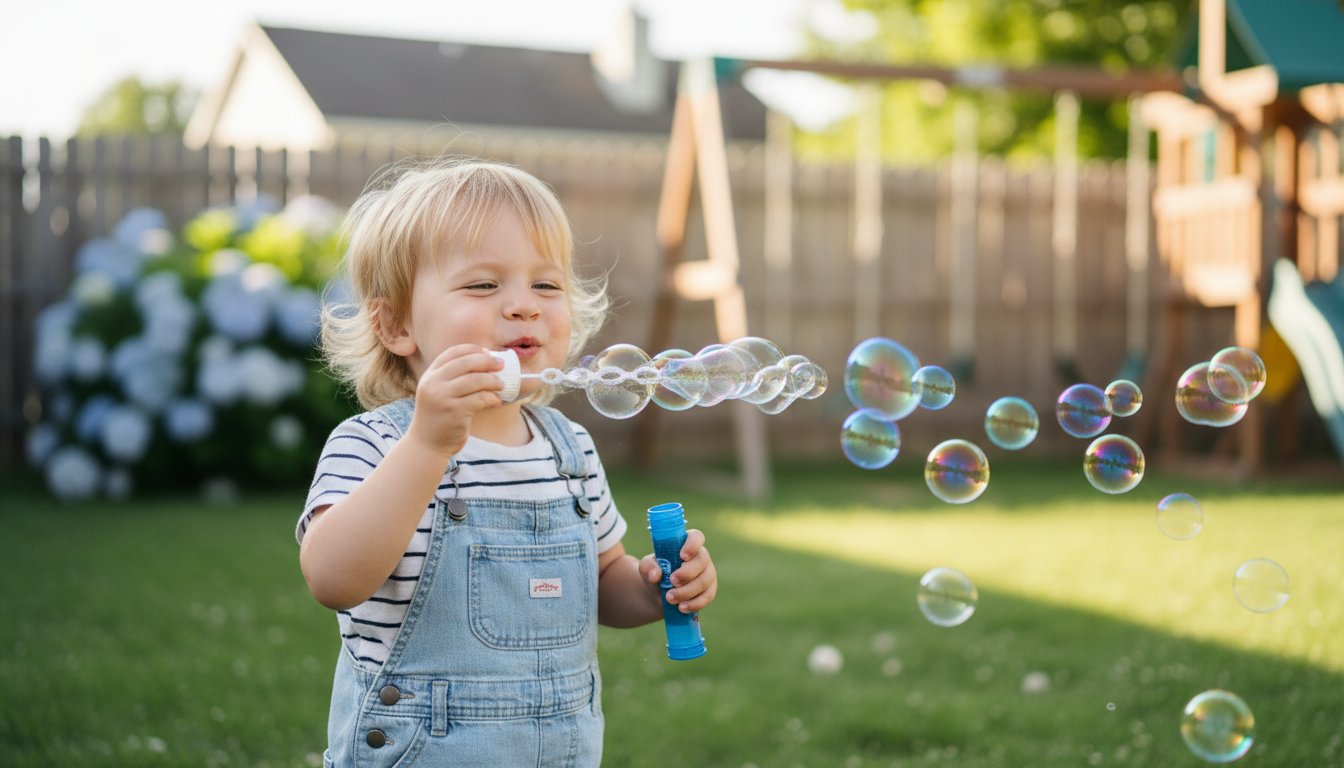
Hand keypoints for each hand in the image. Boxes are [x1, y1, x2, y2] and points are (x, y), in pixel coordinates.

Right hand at [404, 344, 503, 460]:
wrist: (427, 444)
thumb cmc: (439, 416)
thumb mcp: (438, 392)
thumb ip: (453, 378)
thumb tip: (486, 362)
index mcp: (430, 375)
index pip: (452, 352)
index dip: (472, 349)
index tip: (487, 352)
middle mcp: (433, 383)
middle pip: (466, 363)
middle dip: (487, 361)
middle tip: (502, 365)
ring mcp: (442, 398)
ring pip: (475, 380)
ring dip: (493, 380)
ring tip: (502, 385)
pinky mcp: (454, 412)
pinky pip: (479, 399)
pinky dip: (492, 398)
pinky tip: (496, 401)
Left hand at [639, 530, 716, 613]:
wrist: (660, 594)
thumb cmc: (655, 573)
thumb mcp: (646, 567)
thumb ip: (648, 567)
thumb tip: (655, 575)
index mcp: (686, 543)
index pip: (696, 537)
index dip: (692, 545)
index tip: (682, 556)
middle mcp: (700, 556)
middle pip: (702, 560)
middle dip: (687, 573)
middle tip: (671, 582)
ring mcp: (708, 573)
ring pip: (705, 581)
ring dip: (688, 591)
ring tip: (670, 598)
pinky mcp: (710, 590)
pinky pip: (707, 596)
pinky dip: (695, 603)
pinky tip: (682, 607)